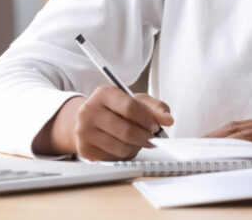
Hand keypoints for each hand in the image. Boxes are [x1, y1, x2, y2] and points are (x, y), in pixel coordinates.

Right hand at [35, 86, 173, 160]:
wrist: (88, 120)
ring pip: (121, 147)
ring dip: (136, 148)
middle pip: (126, 131)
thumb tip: (168, 119)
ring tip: (138, 142)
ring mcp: (84, 131)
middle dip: (145, 138)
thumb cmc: (115, 109)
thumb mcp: (135, 101)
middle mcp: (89, 111)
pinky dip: (124, 155)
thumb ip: (155, 108)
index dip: (147, 120)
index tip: (156, 126)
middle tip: (152, 139)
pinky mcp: (84, 149)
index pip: (130, 107)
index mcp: (103, 94)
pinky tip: (124, 147)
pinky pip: (113, 158)